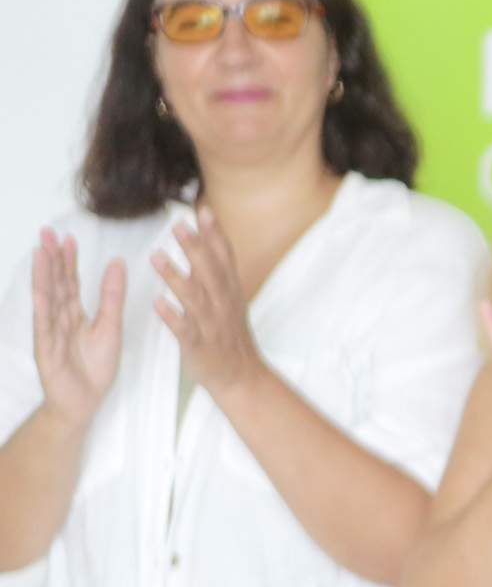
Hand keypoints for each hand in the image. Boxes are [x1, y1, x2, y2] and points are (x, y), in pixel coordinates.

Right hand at [29, 229, 125, 424]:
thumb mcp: (111, 326)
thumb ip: (112, 297)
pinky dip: (43, 306)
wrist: (84, 402)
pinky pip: (46, 325)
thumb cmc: (95, 366)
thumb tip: (118, 263)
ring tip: (41, 250)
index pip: (70, 283)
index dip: (68, 261)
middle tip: (48, 232)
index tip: (68, 237)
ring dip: (44, 275)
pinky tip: (41, 289)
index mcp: (74, 315)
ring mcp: (50, 333)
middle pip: (56, 284)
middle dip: (51, 259)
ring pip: (48, 299)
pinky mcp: (47, 349)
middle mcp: (59, 320)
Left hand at [150, 209, 266, 399]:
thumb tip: (205, 239)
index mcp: (229, 291)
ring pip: (194, 297)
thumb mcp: (230, 298)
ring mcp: (211, 324)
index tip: (202, 210)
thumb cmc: (229, 334)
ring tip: (156, 257)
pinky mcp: (199, 345)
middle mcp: (223, 303)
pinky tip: (158, 304)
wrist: (240, 375)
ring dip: (176, 277)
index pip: (224, 257)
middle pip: (209, 272)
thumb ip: (216, 269)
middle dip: (194, 248)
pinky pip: (184, 329)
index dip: (214, 234)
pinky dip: (172, 317)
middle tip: (178, 226)